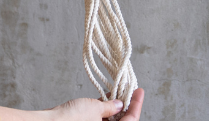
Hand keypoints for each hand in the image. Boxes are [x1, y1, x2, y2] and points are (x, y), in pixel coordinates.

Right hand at [0, 88, 144, 120]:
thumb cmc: (69, 120)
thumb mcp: (95, 108)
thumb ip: (110, 106)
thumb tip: (119, 104)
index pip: (131, 120)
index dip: (136, 104)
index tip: (139, 91)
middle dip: (126, 107)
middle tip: (129, 90)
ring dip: (113, 109)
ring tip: (116, 92)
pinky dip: (102, 112)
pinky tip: (103, 99)